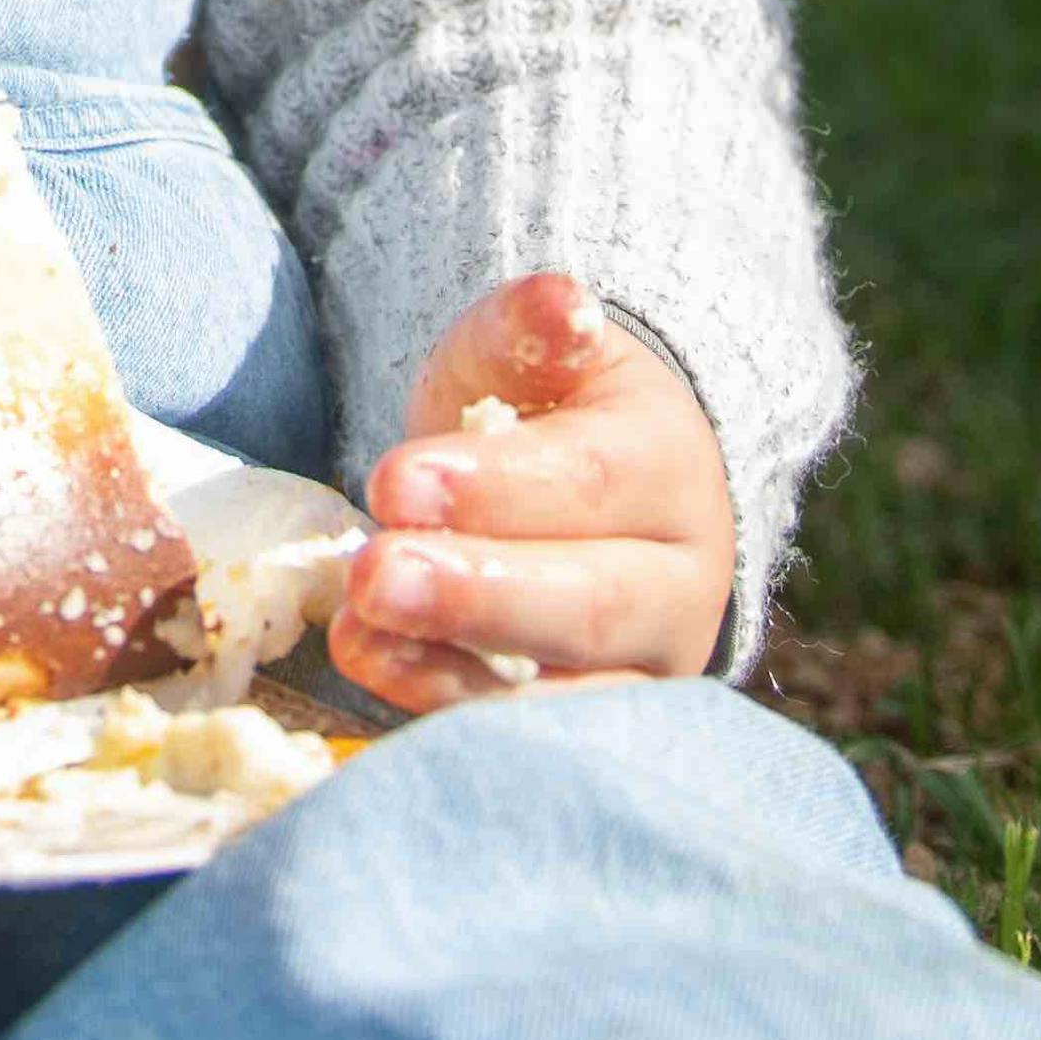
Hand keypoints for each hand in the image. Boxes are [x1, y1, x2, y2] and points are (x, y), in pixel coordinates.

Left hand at [331, 274, 731, 708]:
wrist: (581, 493)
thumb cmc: (539, 416)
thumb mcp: (526, 357)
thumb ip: (529, 331)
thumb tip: (562, 302)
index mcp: (671, 465)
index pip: (592, 482)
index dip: (496, 488)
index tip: (394, 482)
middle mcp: (681, 581)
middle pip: (592, 604)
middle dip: (477, 593)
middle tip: (374, 575)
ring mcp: (648, 667)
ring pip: (570, 691)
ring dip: (454, 670)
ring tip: (360, 639)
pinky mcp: (602, 727)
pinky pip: (533, 736)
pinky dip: (452, 714)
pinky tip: (379, 674)